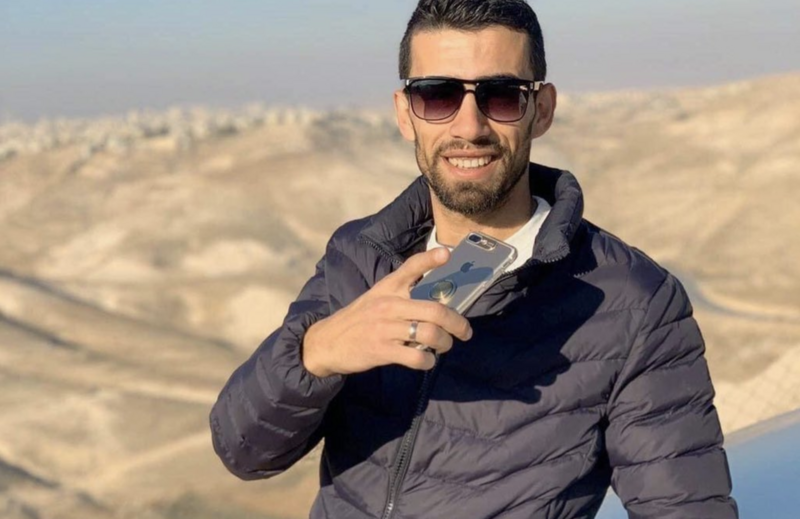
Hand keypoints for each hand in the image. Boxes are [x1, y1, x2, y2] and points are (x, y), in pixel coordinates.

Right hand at [302, 247, 472, 376]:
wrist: (327, 341)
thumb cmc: (359, 319)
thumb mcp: (377, 298)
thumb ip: (404, 296)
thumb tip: (440, 305)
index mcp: (388, 287)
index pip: (410, 267)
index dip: (430, 259)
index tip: (447, 254)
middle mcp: (388, 304)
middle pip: (435, 310)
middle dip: (458, 323)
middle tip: (464, 331)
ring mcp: (385, 328)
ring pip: (430, 334)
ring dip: (445, 343)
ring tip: (445, 346)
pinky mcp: (382, 350)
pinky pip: (416, 357)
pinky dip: (428, 361)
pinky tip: (427, 360)